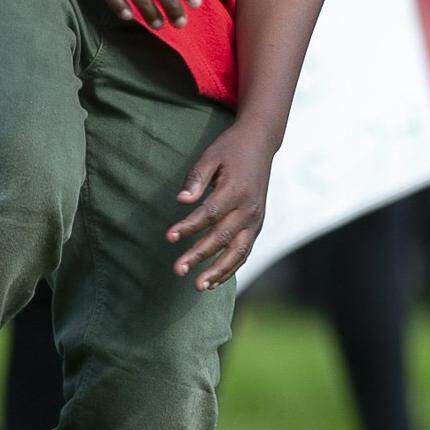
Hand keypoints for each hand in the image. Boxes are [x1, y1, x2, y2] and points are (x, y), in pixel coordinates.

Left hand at [166, 122, 273, 289]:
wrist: (260, 143)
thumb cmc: (230, 149)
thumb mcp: (211, 156)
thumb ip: (196, 178)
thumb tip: (181, 200)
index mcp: (237, 189)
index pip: (210, 213)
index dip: (189, 226)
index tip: (169, 237)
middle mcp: (250, 208)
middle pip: (222, 236)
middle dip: (199, 255)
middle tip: (178, 270)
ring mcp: (256, 219)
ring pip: (238, 251)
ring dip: (218, 271)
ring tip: (198, 286)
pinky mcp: (257, 225)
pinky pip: (245, 251)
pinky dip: (231, 268)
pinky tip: (213, 281)